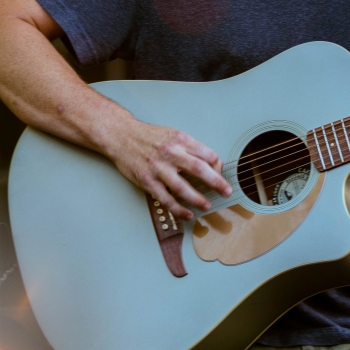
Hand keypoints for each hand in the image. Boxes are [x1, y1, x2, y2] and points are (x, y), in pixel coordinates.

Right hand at [104, 116, 232, 219]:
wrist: (122, 136)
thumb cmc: (150, 136)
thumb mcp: (173, 135)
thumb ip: (191, 148)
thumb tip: (212, 163)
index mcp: (180, 140)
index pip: (207, 154)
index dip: (218, 166)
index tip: (222, 175)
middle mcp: (171, 153)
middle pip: (200, 169)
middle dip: (216, 183)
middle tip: (227, 192)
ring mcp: (159, 168)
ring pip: (183, 188)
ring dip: (198, 199)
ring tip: (207, 205)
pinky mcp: (148, 181)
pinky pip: (166, 199)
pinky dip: (178, 209)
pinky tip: (188, 214)